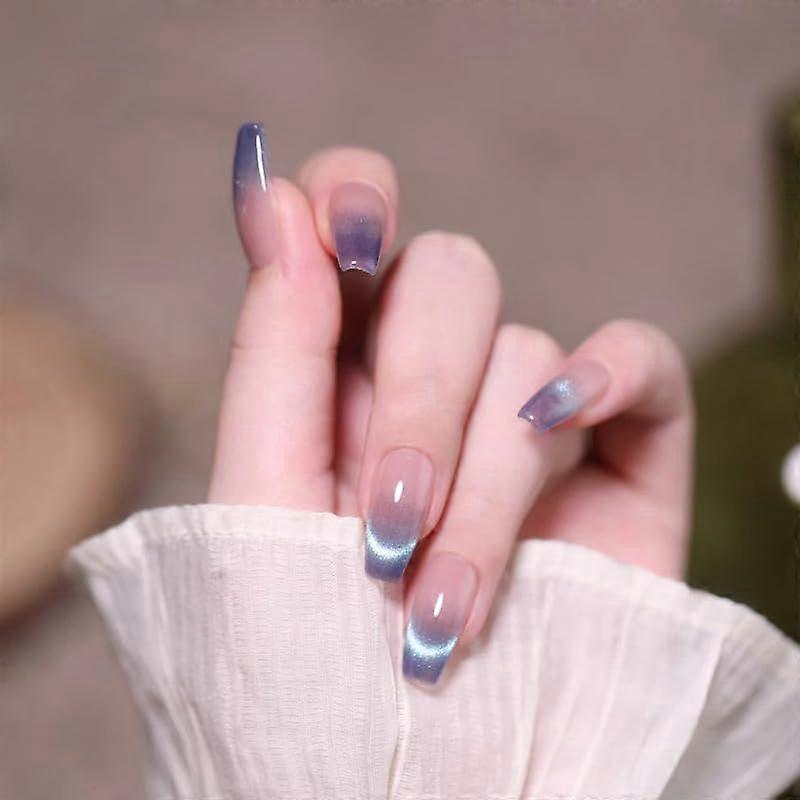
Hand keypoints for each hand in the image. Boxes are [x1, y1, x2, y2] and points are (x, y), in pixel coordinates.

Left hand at [209, 124, 693, 683]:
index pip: (357, 225)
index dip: (352, 198)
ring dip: (479, 481)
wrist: (420, 772)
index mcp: (346, 370)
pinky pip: (641, 357)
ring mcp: (532, 410)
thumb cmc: (322, 648)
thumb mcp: (267, 499)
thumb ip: (273, 351)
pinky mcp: (623, 452)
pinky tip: (556, 421)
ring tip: (436, 604)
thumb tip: (271, 197)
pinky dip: (605, 374)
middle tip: (386, 521)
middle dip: (416, 396)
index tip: (340, 236)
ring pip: (525, 353)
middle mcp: (438, 375)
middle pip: (447, 277)